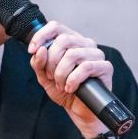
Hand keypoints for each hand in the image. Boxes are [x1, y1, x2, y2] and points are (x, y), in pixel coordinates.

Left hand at [28, 21, 113, 137]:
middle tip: (51, 77)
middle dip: (51, 62)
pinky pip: (86, 67)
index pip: (56, 26)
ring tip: (61, 85)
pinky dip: (73, 80)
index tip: (32, 51)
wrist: (79, 111)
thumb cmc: (64, 92)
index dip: (41, 36)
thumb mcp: (45, 78)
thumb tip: (39, 50)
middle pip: (63, 40)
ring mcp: (96, 55)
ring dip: (61, 73)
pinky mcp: (105, 67)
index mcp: (71, 41)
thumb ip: (39, 64)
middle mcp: (85, 44)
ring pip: (73, 54)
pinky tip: (70, 88)